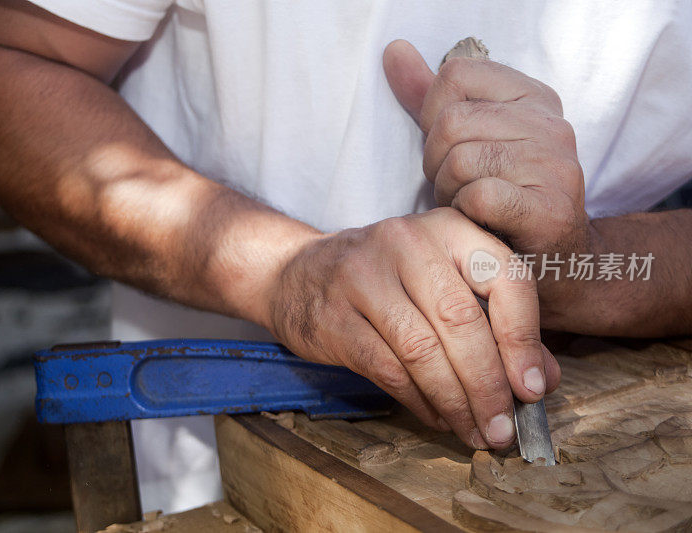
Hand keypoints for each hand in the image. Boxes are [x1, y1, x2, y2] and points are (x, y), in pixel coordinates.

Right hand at [260, 208, 560, 448]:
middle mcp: (406, 242)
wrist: (298, 272)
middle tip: (504, 429)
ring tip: (475, 432)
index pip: (503, 277)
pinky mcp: (333, 315)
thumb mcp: (443, 281)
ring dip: (455, 401)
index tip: (533, 388)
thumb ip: (496, 322)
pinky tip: (437, 418)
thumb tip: (542, 379)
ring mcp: (363, 276)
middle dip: (489, 384)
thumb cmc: (386, 280)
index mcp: (448, 227)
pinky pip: (387, 368)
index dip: (524, 337)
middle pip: (461, 319)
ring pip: (422, 349)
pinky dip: (419, 401)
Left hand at [383, 40, 589, 256]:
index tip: (447, 149)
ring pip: (461, 160)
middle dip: (436, 163)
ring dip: (449, 193)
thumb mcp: (463, 140)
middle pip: (452, 122)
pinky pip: (479, 195)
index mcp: (532, 96)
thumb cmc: (496, 200)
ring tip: (467, 207)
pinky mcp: (551, 209)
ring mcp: (556, 165)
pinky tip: (478, 223)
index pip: (455, 74)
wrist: (549, 262)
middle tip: (454, 188)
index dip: (432, 116)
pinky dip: (465, 213)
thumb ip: (428, 98)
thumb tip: (394, 51)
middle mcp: (551, 124)